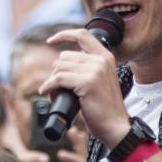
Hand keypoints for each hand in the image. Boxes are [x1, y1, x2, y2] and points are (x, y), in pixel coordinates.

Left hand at [40, 29, 129, 145]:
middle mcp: (101, 60)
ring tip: (56, 93)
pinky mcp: (87, 82)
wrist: (115, 126)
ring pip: (60, 67)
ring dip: (53, 81)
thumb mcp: (99, 81)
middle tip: (56, 87)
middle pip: (65, 56)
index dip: (64, 35)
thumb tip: (61, 63)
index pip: (82, 35)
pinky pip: (58, 79)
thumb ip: (87, 68)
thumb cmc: (104, 108)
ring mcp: (95, 70)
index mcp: (106, 57)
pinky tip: (46, 92)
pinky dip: (49, 86)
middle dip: (57, 71)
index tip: (51, 41)